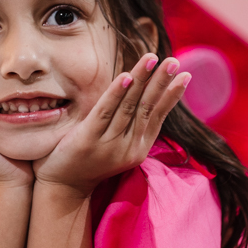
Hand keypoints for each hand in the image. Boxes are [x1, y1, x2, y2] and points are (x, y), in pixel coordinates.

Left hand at [32, 55, 189, 196]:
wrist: (63, 188)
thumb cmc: (90, 160)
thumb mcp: (117, 144)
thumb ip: (129, 125)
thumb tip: (143, 94)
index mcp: (138, 148)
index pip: (158, 116)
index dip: (171, 95)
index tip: (185, 74)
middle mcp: (128, 147)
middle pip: (147, 107)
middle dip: (161, 82)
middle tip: (173, 61)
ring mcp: (109, 144)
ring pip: (130, 105)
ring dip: (142, 79)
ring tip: (152, 58)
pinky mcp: (89, 139)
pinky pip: (105, 112)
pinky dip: (116, 92)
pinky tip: (126, 76)